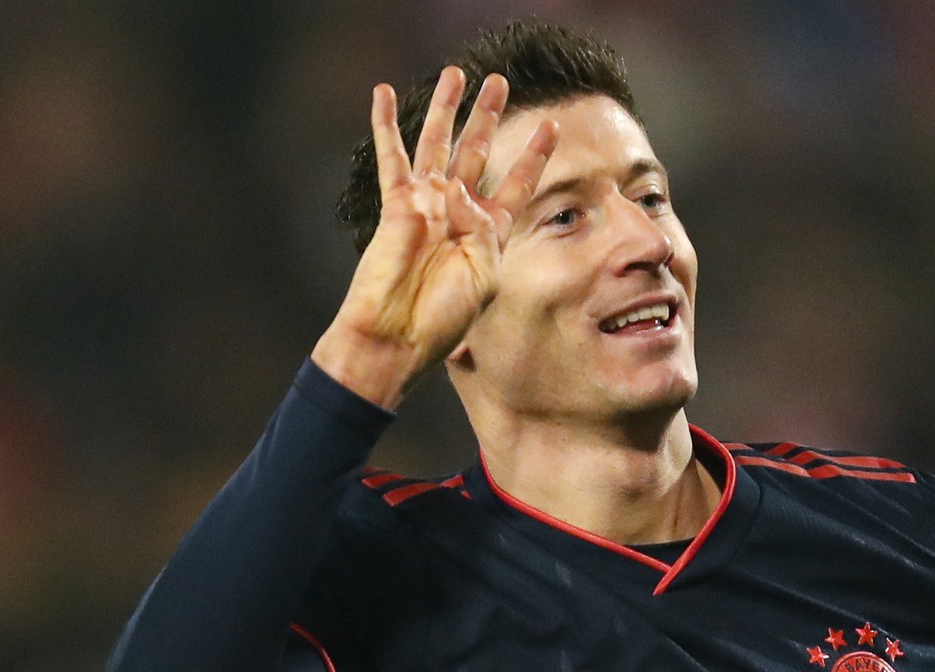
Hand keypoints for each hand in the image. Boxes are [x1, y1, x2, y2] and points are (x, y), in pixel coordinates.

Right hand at [311, 67, 558, 408]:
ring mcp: (426, 205)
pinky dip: (385, 125)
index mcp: (489, 232)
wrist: (399, 334)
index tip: (552, 125)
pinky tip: (382, 93)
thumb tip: (455, 192)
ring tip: (456, 74)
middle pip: (477, 151)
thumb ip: (480, 230)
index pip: (517, 182)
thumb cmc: (444, 316)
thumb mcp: (483, 275)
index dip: (534, 154)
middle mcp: (459, 212)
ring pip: (437, 144)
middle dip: (488, 116)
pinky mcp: (397, 205)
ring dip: (446, 108)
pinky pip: (392, 158)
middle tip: (499, 81)